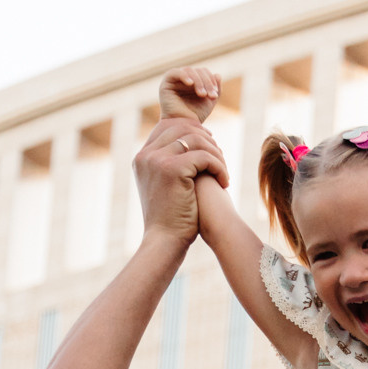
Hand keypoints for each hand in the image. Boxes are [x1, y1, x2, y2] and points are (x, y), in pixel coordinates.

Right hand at [133, 113, 226, 242]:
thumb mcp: (167, 188)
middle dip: (207, 140)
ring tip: (224, 172)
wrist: (165, 242)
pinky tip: (225, 182)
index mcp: (142, 158)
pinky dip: (219, 167)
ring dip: (216, 154)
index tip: (210, 145)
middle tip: (220, 158)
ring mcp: (156, 160)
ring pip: (196, 140)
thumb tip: (193, 149)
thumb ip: (173, 166)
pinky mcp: (171, 169)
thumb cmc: (171, 220)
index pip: (168, 126)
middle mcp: (146, 155)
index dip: (192, 130)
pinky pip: (204, 156)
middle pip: (183, 127)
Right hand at [160, 64, 220, 122]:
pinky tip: (190, 84)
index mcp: (193, 82)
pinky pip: (175, 72)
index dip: (211, 80)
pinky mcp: (166, 83)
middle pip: (197, 71)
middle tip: (210, 96)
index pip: (203, 72)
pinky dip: (184, 75)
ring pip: (189, 70)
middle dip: (206, 82)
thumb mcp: (209, 102)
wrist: (183, 127)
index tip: (215, 95)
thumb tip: (218, 75)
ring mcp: (174, 81)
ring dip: (198, 81)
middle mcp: (183, 80)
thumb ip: (215, 89)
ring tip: (202, 95)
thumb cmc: (195, 116)